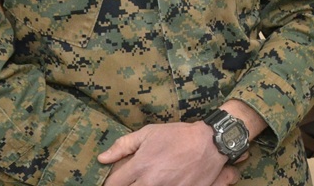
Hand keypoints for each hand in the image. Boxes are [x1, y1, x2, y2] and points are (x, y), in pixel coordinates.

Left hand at [99, 121, 238, 185]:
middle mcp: (151, 182)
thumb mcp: (149, 133)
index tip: (117, 180)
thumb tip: (103, 158)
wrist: (210, 143)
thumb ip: (123, 145)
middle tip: (134, 179)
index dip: (112, 183)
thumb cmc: (178, 136)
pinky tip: (165, 182)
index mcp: (140, 166)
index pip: (114, 184)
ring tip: (151, 179)